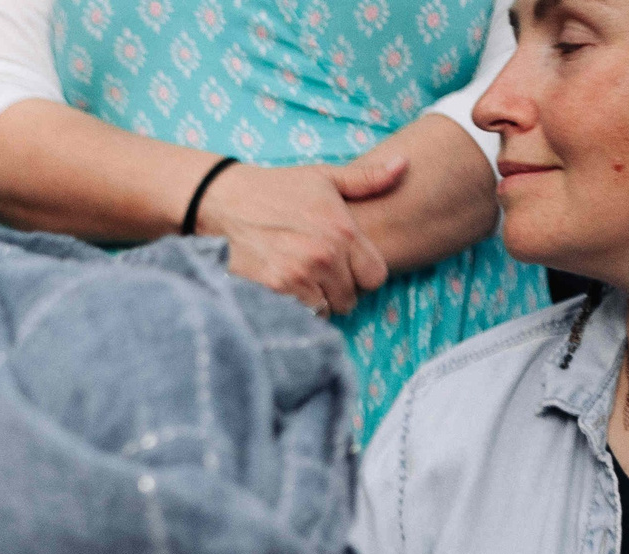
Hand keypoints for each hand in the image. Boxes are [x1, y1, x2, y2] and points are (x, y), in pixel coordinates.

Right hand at [194, 156, 402, 315]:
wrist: (224, 202)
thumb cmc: (276, 188)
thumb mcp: (323, 177)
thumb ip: (366, 179)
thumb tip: (404, 164)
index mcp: (343, 231)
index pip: (376, 277)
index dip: (364, 275)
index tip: (348, 268)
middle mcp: (325, 256)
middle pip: (351, 299)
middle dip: (340, 290)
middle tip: (322, 276)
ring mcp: (299, 276)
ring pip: (326, 310)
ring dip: (317, 301)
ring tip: (303, 282)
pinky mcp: (274, 290)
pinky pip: (299, 314)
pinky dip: (295, 307)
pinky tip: (285, 288)